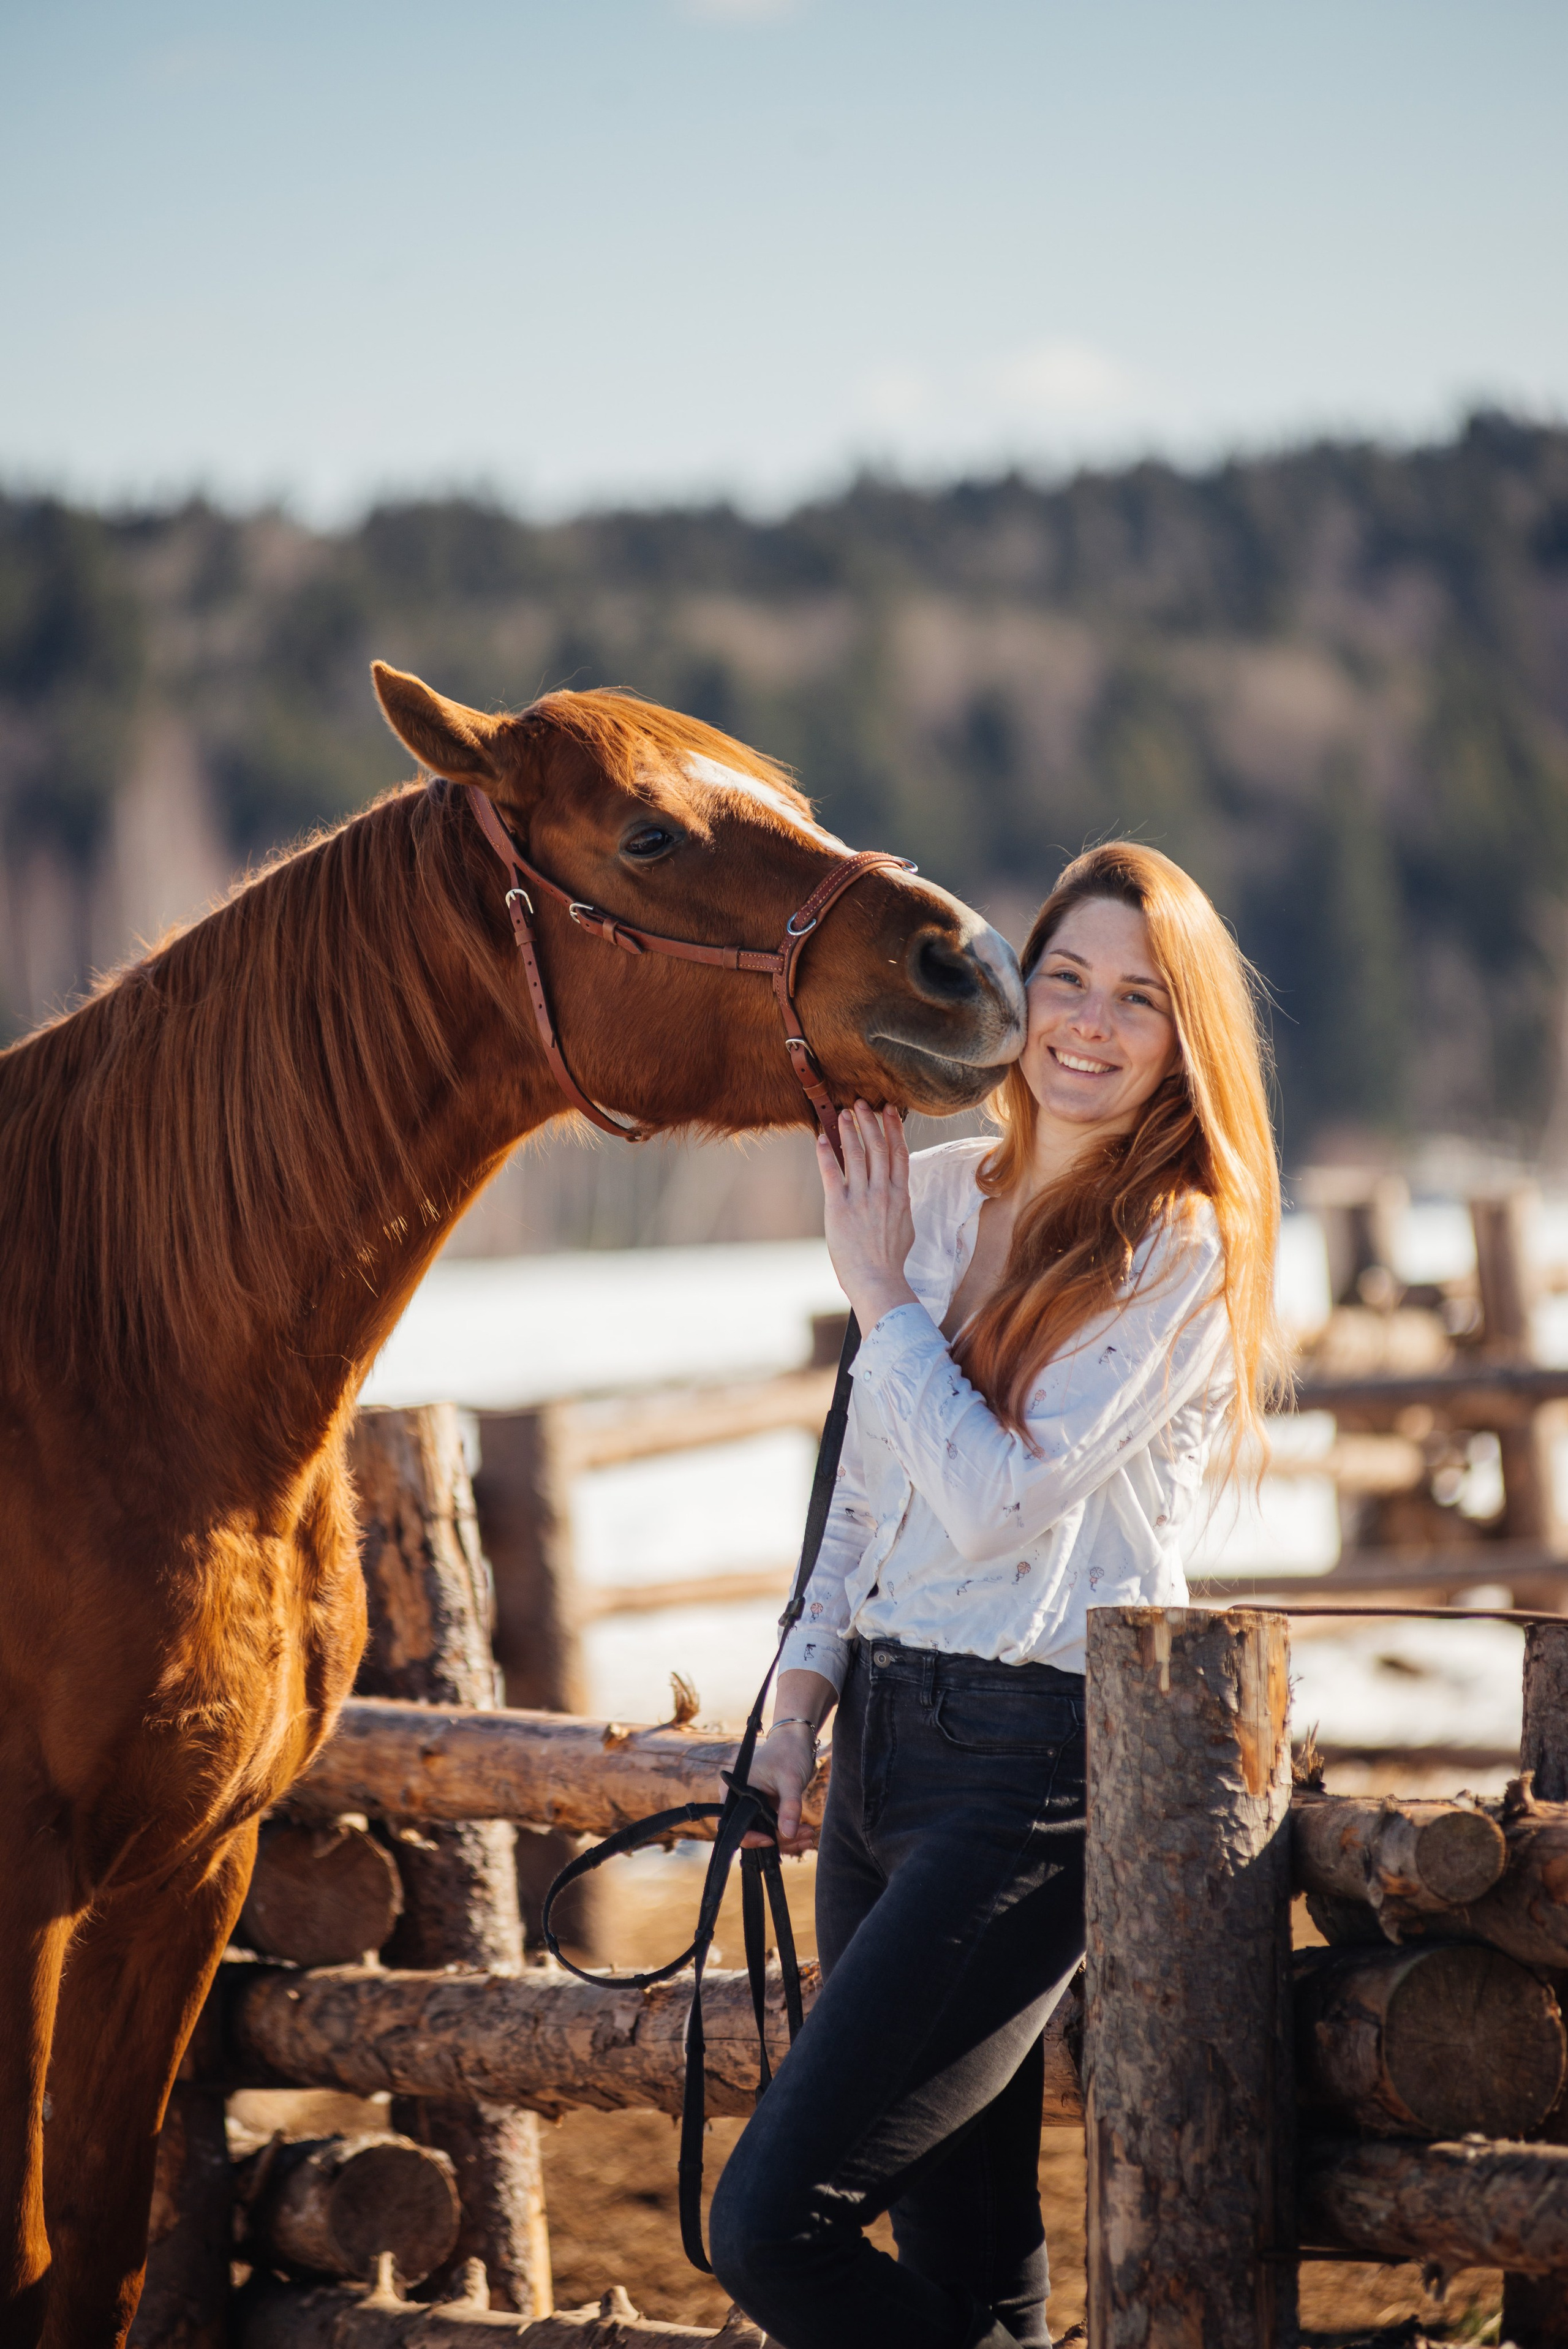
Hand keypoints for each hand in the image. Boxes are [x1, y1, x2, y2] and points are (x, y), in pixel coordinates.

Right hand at [741, 1722, 819, 1855]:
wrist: (796, 1740)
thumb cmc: (788, 1753)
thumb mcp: (791, 1780)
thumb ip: (789, 1806)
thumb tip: (788, 1834)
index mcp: (734, 1790)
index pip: (733, 1825)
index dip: (750, 1838)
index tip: (772, 1841)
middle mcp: (739, 1800)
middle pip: (752, 1833)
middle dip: (779, 1841)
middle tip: (804, 1838)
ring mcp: (753, 1805)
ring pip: (765, 1833)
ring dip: (788, 1839)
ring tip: (810, 1835)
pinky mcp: (765, 1809)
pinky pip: (773, 1828)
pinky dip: (789, 1833)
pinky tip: (806, 1834)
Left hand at [817, 1101, 916, 1332]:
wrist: (877, 1280)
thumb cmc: (890, 1260)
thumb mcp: (905, 1227)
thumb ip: (901, 1205)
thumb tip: (899, 1194)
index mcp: (900, 1195)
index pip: (899, 1153)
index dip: (894, 1128)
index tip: (890, 1110)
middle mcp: (882, 1192)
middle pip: (877, 1146)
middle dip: (869, 1121)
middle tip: (861, 1104)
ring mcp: (861, 1198)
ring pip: (855, 1154)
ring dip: (849, 1130)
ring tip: (843, 1114)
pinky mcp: (839, 1207)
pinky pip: (831, 1173)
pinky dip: (826, 1153)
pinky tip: (821, 1139)